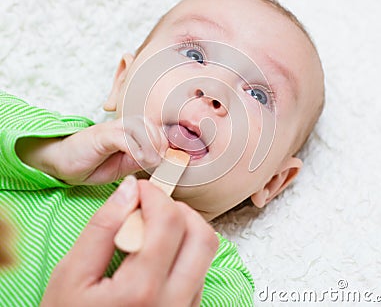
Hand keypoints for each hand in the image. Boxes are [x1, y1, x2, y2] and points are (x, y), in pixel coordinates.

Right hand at [16, 116, 168, 184]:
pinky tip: (139, 160)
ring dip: (150, 146)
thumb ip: (142, 160)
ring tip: (151, 163)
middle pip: (153, 127)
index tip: (171, 161)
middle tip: (159, 163)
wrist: (61, 162)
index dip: (167, 144)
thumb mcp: (124, 166)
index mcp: (132, 131)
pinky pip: (124, 138)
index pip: (158, 131)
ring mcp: (113, 128)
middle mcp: (124, 125)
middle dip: (161, 145)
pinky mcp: (102, 134)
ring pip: (142, 128)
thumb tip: (163, 160)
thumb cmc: (93, 164)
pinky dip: (136, 149)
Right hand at [41, 176, 218, 306]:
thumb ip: (101, 228)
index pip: (169, 221)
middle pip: (200, 234)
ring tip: (154, 228)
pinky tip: (158, 253)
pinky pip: (200, 270)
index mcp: (141, 291)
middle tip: (151, 207)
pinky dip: (184, 250)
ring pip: (206, 252)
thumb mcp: (70, 276)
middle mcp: (173, 303)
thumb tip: (128, 190)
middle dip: (177, 208)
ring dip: (184, 228)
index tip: (139, 190)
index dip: (155, 195)